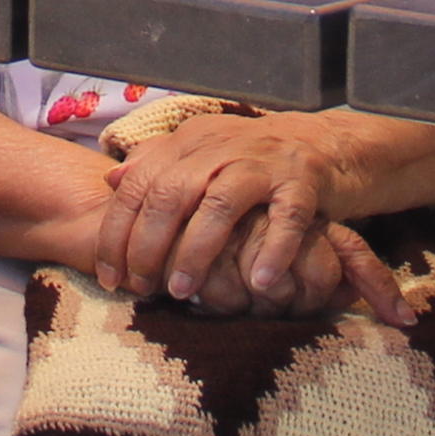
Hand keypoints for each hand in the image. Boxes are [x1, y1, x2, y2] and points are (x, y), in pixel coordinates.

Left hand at [92, 115, 414, 324]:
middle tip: (141, 288)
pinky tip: (260, 283)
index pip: (138, 184)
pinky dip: (273, 250)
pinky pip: (287, 217)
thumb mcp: (202, 153)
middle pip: (171, 194)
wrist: (325, 143)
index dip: (116, 231)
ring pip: (220, 205)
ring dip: (197, 252)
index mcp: (190, 142)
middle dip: (148, 246)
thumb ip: (158, 163)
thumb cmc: (252, 160)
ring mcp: (264, 162)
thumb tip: (112, 178)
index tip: (109, 276)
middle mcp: (222, 147)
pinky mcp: (304, 180)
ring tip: (183, 293)